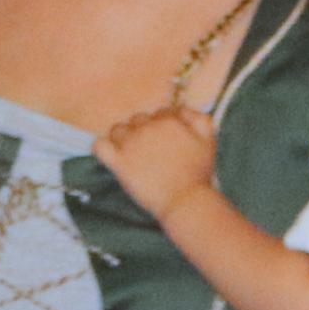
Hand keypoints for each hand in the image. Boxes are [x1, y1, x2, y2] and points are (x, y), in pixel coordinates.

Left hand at [91, 104, 218, 218]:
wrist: (185, 200)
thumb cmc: (198, 173)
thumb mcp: (208, 140)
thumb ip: (199, 118)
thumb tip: (182, 109)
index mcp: (169, 121)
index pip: (161, 113)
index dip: (164, 126)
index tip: (166, 142)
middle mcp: (147, 128)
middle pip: (138, 120)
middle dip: (144, 131)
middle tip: (152, 151)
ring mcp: (131, 144)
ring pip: (118, 130)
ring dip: (123, 138)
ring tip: (132, 154)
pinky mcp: (119, 163)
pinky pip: (100, 146)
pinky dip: (102, 147)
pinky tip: (111, 154)